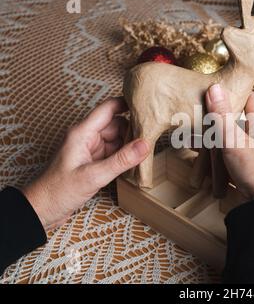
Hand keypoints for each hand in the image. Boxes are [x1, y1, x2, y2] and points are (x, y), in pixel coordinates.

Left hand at [22, 97, 149, 230]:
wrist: (41, 210)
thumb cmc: (58, 191)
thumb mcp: (94, 176)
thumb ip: (121, 160)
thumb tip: (145, 145)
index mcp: (82, 133)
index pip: (108, 109)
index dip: (127, 104)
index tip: (146, 107)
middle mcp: (86, 138)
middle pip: (116, 125)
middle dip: (133, 132)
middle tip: (151, 141)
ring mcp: (89, 150)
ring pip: (116, 140)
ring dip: (129, 147)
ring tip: (144, 156)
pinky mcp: (92, 162)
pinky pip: (113, 153)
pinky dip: (123, 158)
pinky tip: (133, 166)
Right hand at [205, 84, 253, 198]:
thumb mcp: (234, 140)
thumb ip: (222, 115)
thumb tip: (214, 87)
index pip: (248, 97)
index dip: (233, 91)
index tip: (213, 90)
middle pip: (233, 119)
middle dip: (213, 121)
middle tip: (195, 118)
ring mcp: (251, 152)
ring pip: (227, 140)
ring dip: (210, 142)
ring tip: (189, 141)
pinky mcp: (245, 167)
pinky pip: (226, 158)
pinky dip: (213, 159)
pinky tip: (199, 162)